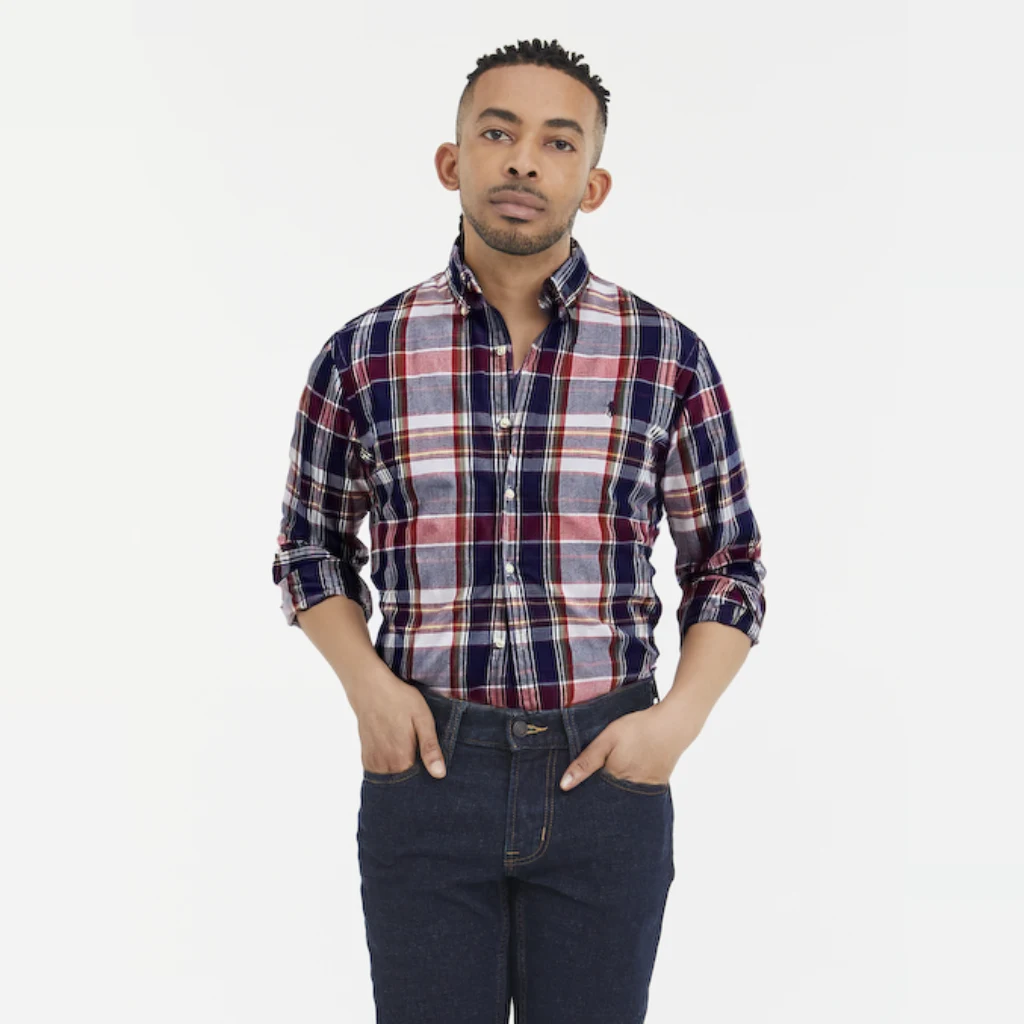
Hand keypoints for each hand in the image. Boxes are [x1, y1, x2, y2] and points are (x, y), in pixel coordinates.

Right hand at [351, 674, 446, 778]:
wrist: (370, 688)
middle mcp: (385, 764)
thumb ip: (430, 748)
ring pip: (391, 778)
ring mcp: (373, 761)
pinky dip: (388, 768)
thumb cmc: (399, 699)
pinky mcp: (366, 756)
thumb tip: (439, 774)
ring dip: (400, 772)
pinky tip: (395, 753)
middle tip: (419, 751)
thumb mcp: (423, 719)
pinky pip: (379, 773)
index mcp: (402, 758)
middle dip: (414, 776)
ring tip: (408, 751)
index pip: (418, 783)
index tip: (432, 763)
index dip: (428, 775)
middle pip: (404, 782)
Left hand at [558, 703, 700, 790]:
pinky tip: (624, 777)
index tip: (569, 795)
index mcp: (615, 782)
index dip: (581, 795)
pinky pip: (636, 794)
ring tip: (606, 782)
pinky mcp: (656, 786)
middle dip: (595, 799)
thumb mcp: (607, 739)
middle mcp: (630, 793)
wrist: (674, 724)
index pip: (592, 799)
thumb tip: (564, 786)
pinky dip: (627, 789)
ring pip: (621, 799)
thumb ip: (586, 762)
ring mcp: (645, 791)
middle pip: (606, 802)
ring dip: (612, 795)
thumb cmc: (638, 729)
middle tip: (585, 790)